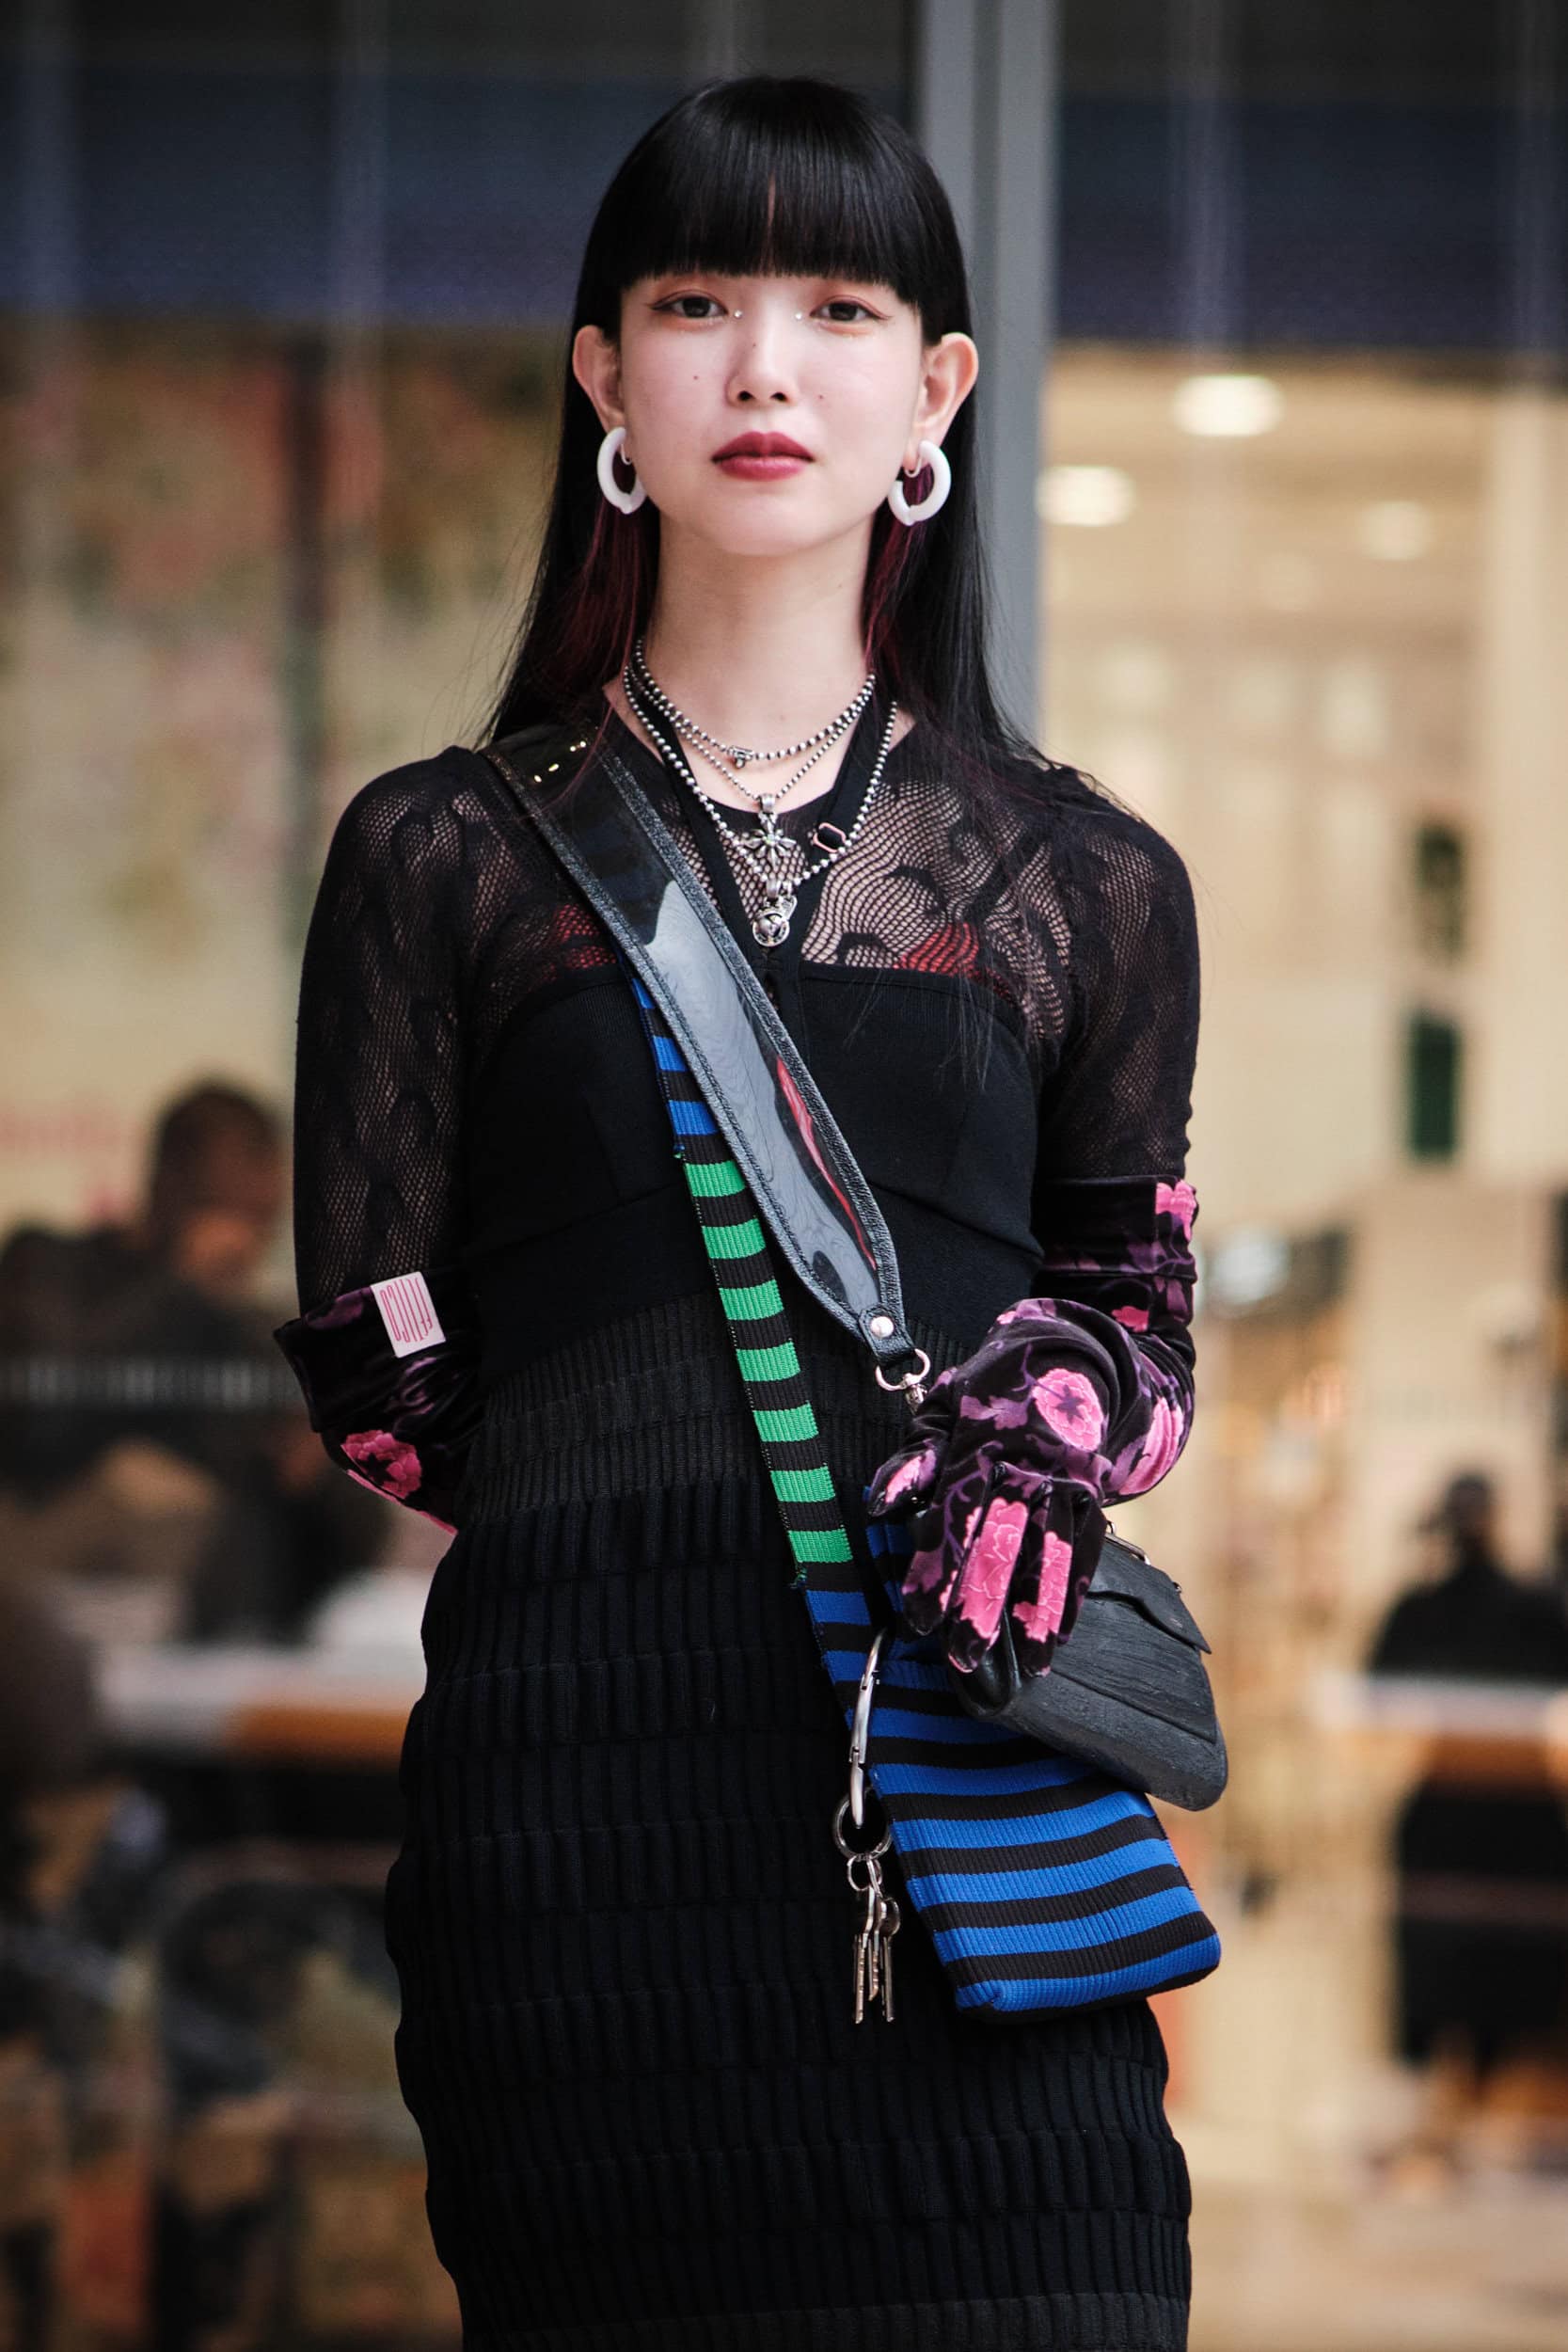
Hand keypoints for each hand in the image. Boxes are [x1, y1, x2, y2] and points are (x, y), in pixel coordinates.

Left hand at [865, 1299, 1132, 1679]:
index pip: (955, 1513)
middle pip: (1003, 1540)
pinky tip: (1060, 1633)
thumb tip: (880, 1503)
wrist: (1070, 1354)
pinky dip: (1072, 1591)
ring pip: (1049, 1552)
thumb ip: (914, 1460)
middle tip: (967, 1657)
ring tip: (1029, 1664)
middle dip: (984, 1602)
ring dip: (1037, 1611)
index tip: (921, 1617)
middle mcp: (1027, 1461)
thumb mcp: (943, 1409)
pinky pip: (1083, 1546)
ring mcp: (1066, 1476)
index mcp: (981, 1440)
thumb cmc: (990, 1390)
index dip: (937, 1567)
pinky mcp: (1094, 1490)